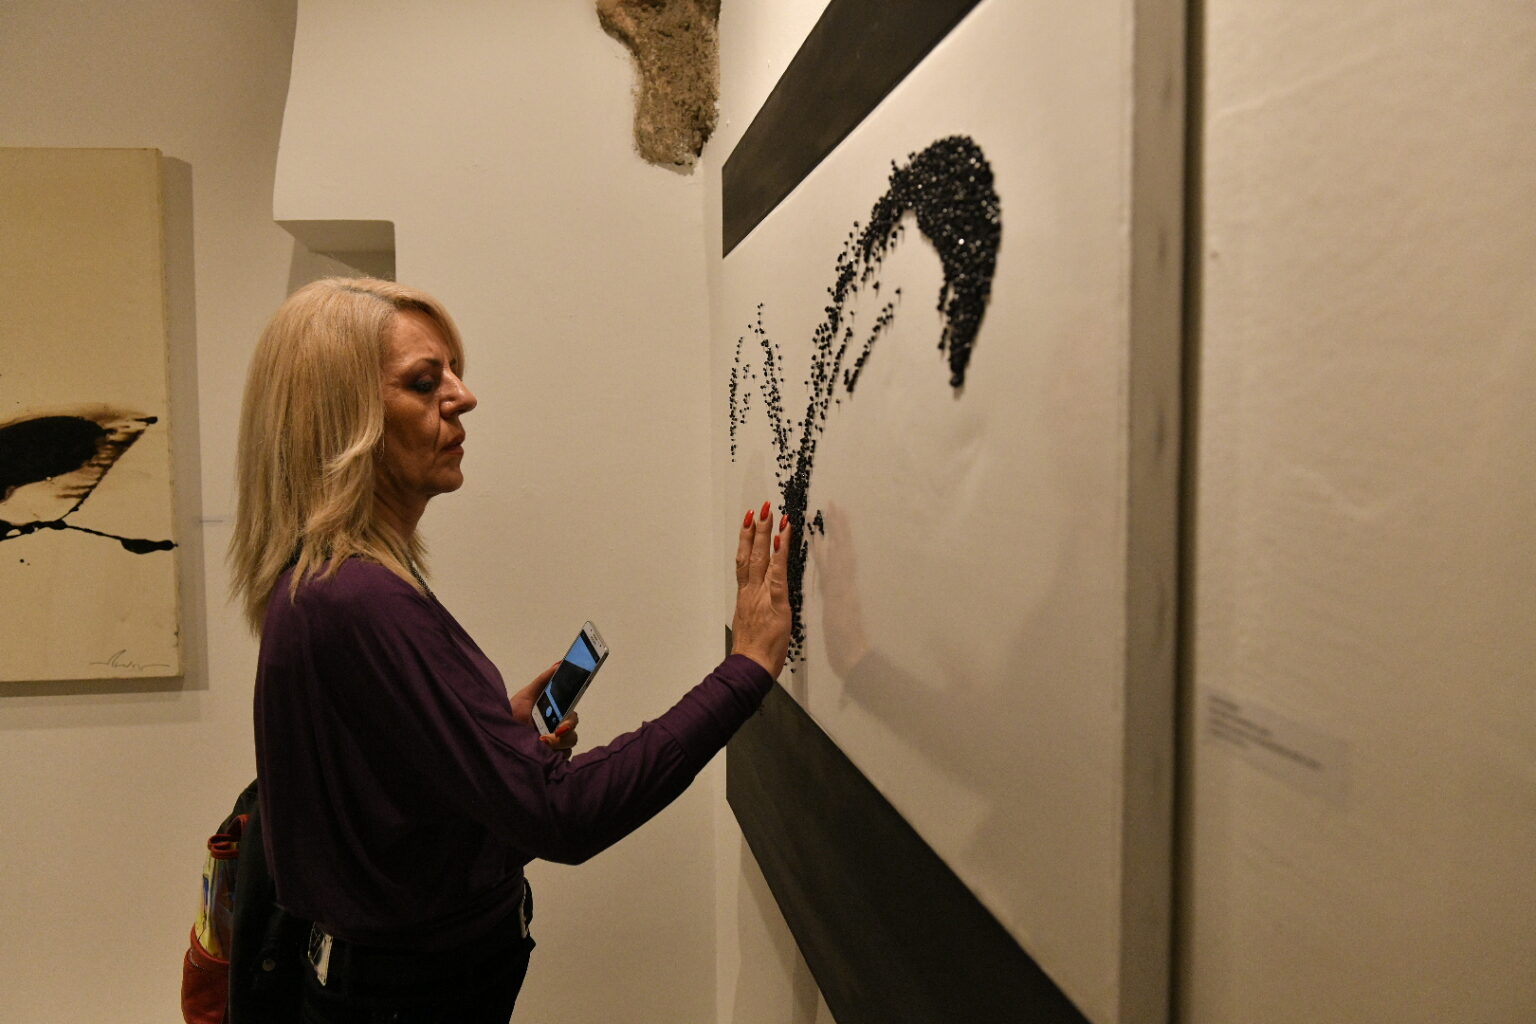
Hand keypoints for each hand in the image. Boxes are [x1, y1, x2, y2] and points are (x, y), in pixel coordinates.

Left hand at [510, 662, 580, 754]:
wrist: (497, 735)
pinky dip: (553, 754)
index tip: (566, 716)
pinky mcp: (551, 758)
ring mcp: (556, 744)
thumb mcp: (525, 695)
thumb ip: (543, 680)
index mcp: (554, 712)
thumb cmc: (511, 715)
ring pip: (570, 742)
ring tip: (541, 741)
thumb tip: (559, 663)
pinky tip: (541, 750)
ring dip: (558, 742)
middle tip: (557, 730)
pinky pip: (562, 756)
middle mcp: (557, 728)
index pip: (572, 711)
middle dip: (567, 727)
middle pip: (573, 727)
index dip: (572, 714)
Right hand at [731, 500, 791, 676]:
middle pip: (751, 554)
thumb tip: (760, 602)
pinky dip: (779, 554)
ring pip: (761, 558)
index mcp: (746, 597)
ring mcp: (761, 595)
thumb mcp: (754, 624)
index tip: (748, 522)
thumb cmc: (754, 652)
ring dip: (765, 533)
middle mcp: (751, 592)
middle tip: (759, 508)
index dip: (746, 541)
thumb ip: (757, 608)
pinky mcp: (776, 602)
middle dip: (755, 529)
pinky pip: (778, 573)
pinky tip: (782, 538)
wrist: (751, 667)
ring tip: (769, 513)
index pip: (745, 562)